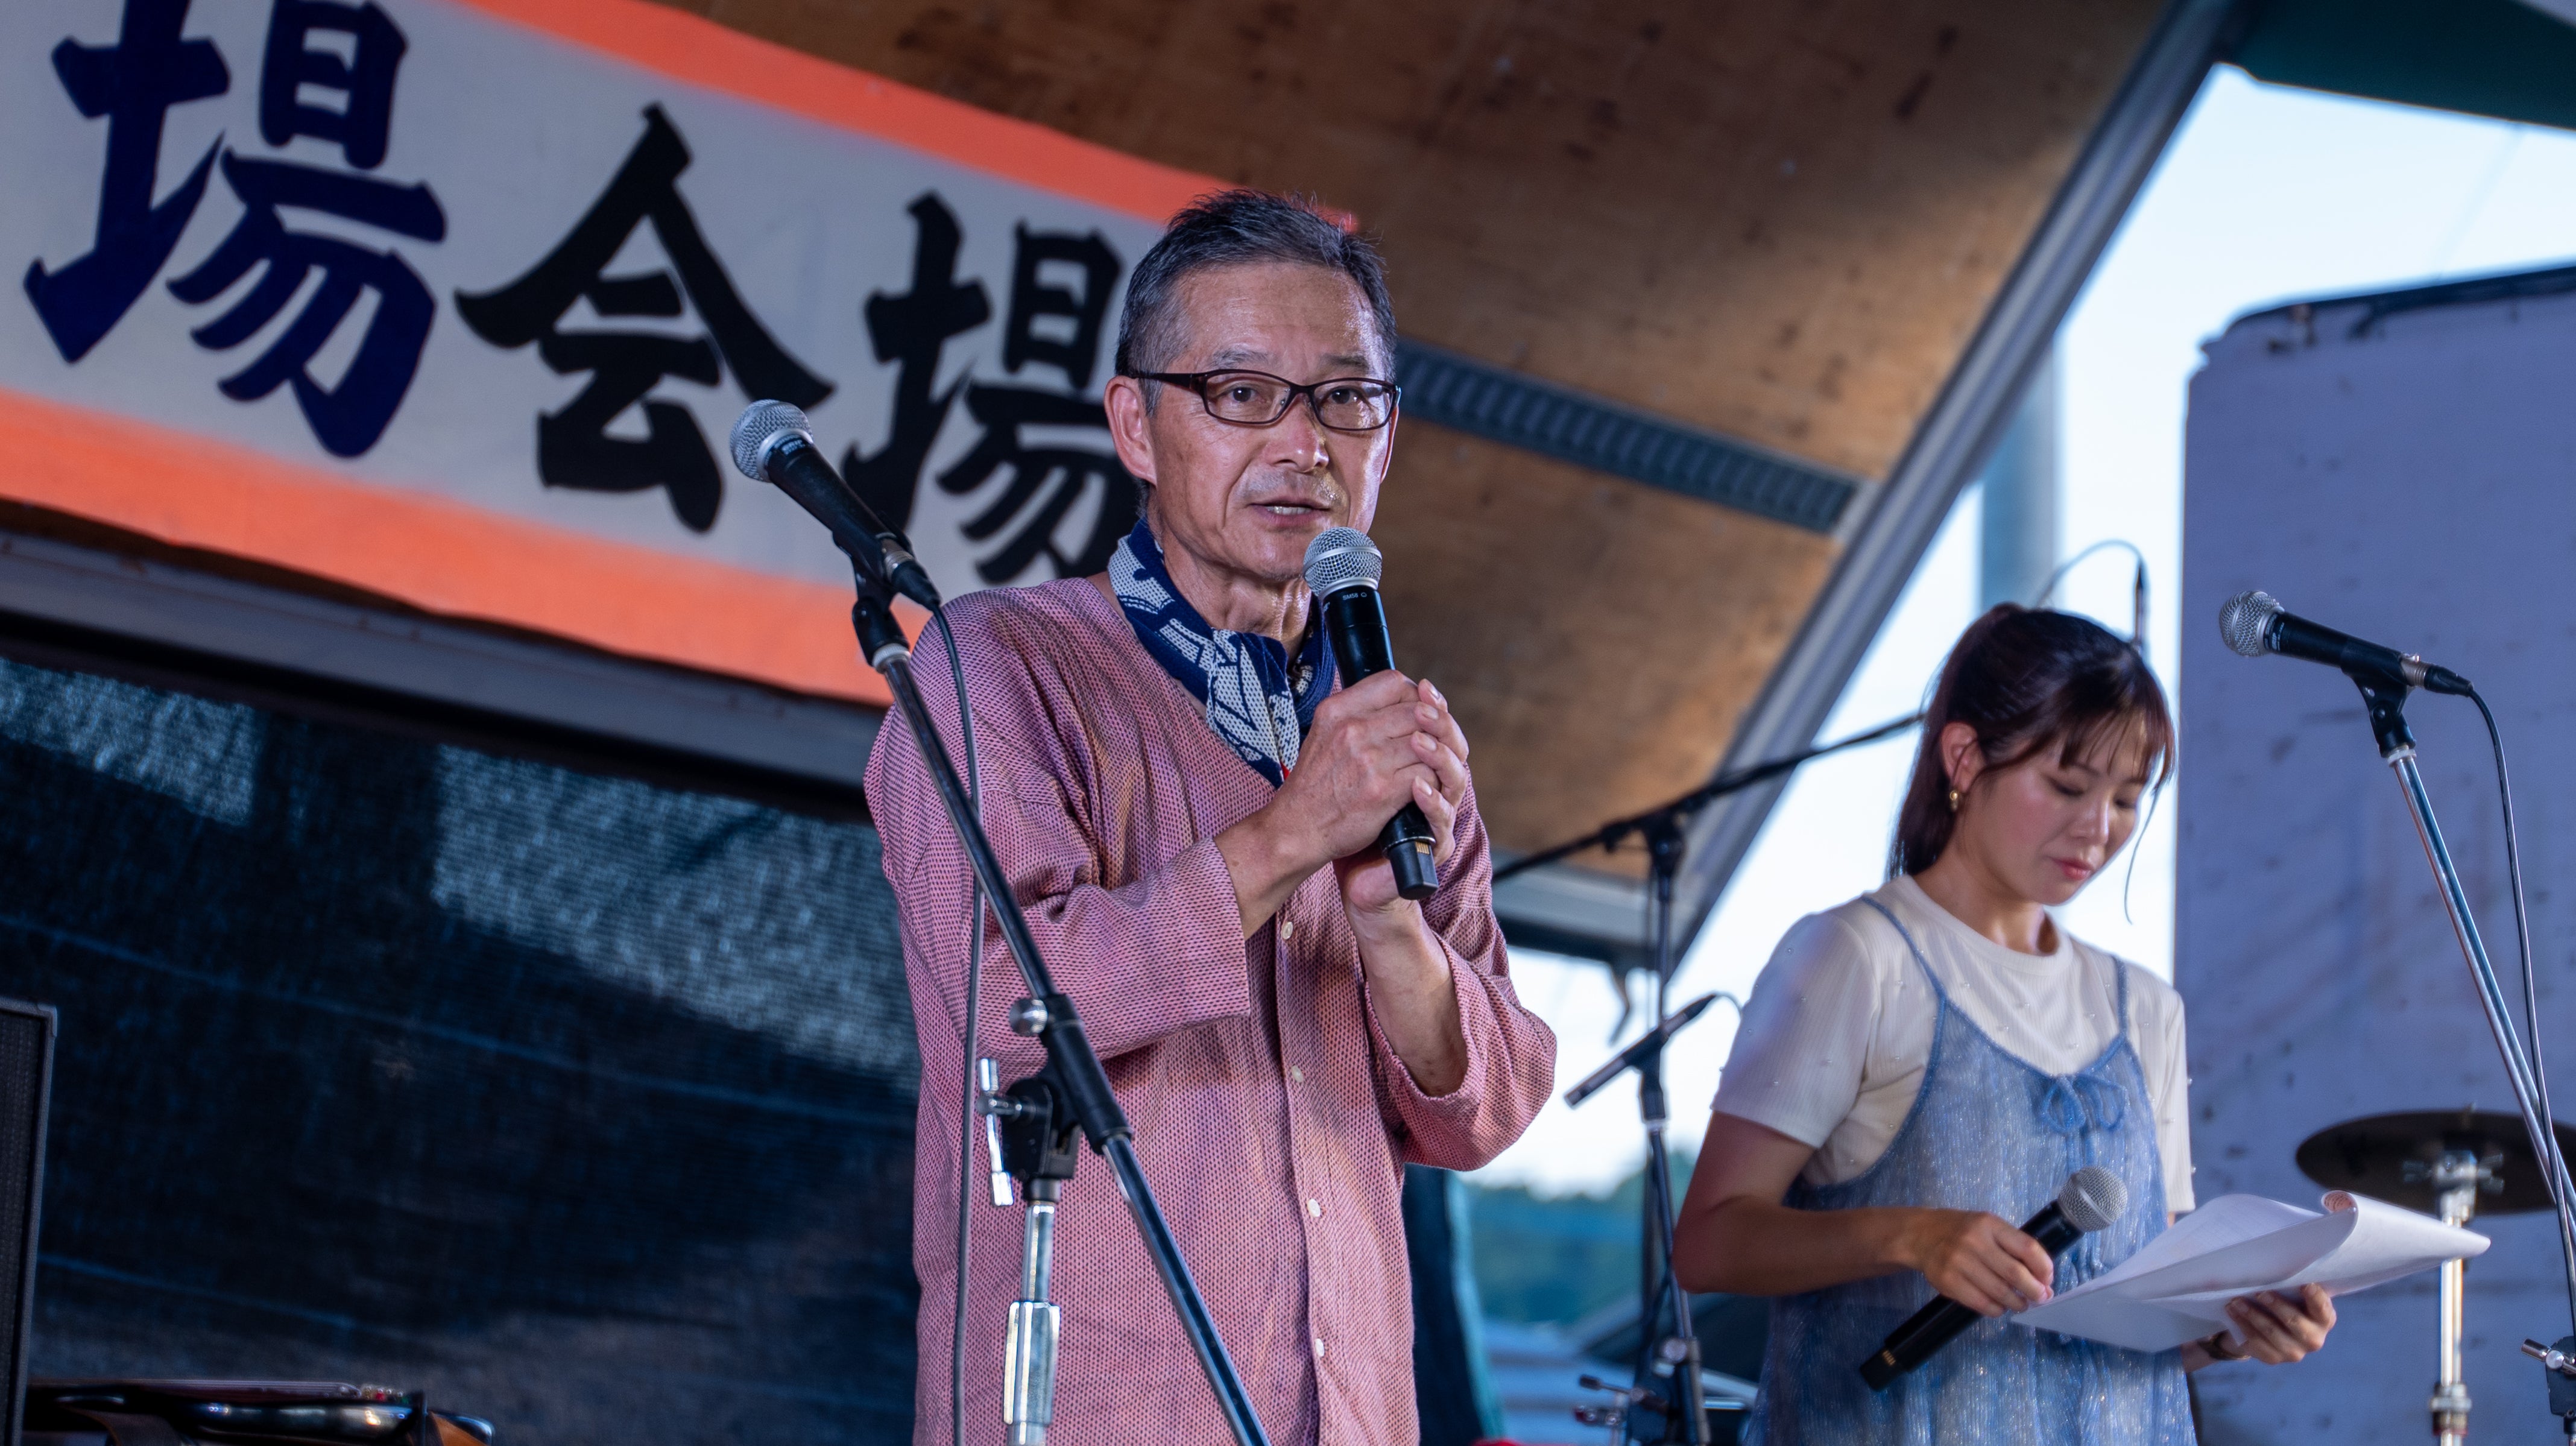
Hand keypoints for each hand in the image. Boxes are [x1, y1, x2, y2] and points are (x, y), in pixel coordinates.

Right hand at [1214, 672, 1469, 937]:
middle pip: (1418, 711)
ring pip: (1428, 741)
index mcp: (1337, 710)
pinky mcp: (1383, 790)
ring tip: (1430, 766)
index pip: (1394, 682)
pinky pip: (1428, 772)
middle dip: (1433, 727)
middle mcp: (1352, 730)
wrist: (1297, 828)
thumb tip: (1402, 698)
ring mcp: (1369, 760)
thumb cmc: (1314, 784)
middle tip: (1433, 743)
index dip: (1413, 696)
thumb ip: (1356, 713)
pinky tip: (1423, 787)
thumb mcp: (1323, 733)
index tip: (1414, 713)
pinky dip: (1432, 780)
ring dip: (1437, 755)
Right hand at [1897, 1208, 2055, 1316]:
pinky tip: (1999, 1306)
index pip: (2028, 1248)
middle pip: (2016, 1274)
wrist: (1921, 1235)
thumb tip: (2042, 1280)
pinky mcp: (1948, 1282)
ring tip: (2020, 1304)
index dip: (2044, 1268)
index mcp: (1989, 1224)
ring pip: (2000, 1293)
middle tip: (2041, 1298)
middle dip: (2035, 1291)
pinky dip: (1996, 1309)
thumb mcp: (1987, 1226)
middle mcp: (1974, 1241)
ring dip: (2017, 1303)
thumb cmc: (1962, 1231)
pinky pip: (1981, 1303)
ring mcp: (1958, 1262)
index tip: (2048, 1279)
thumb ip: (2013, 1247)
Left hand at [2217, 1284, 2334, 1363]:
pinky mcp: (2274, 1358)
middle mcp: (2314, 1339)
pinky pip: (2256, 1341)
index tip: (2305, 1285)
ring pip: (2272, 1332)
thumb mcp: (2292, 1295)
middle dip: (2277, 1306)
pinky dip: (2242, 1324)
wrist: (2267, 1331)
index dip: (2315, 1298)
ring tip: (2237, 1301)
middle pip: (2295, 1321)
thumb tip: (2279, 1269)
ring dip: (2253, 1315)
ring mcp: (2294, 1352)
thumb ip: (2292, 1287)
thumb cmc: (2285, 1304)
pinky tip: (2232, 1311)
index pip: (2322, 1309)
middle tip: (2259, 1292)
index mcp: (2324, 1319)